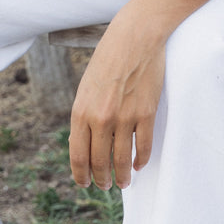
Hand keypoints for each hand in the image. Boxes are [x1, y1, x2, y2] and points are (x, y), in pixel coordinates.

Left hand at [68, 10, 167, 190]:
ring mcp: (125, 118)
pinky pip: (143, 147)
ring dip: (121, 177)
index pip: (78, 156)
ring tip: (123, 183)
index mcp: (81, 112)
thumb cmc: (108, 60)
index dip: (81, 175)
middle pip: (99, 162)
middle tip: (105, 186)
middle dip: (101, 179)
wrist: (134, 38)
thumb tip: (86, 143)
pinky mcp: (146, 114)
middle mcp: (101, 119)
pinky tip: (138, 165)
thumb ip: (85, 116)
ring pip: (122, 160)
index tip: (85, 183)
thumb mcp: (86, 88)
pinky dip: (141, 161)